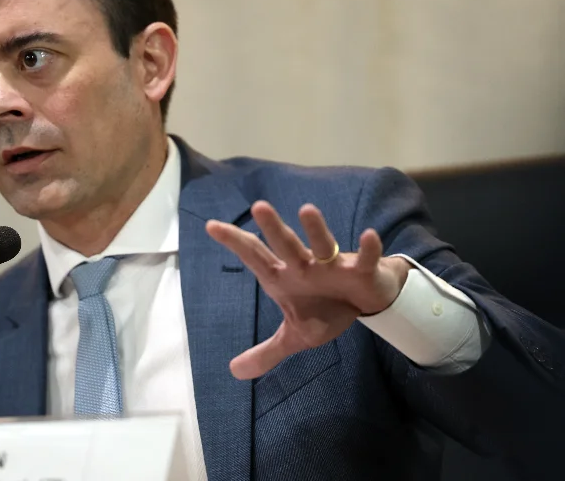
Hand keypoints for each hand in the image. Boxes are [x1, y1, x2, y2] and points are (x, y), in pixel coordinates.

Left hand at [206, 201, 411, 379]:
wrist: (364, 304)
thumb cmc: (325, 310)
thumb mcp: (294, 336)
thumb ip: (266, 352)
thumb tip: (234, 372)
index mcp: (283, 277)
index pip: (255, 257)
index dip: (235, 242)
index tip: (211, 226)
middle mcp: (304, 265)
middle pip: (286, 245)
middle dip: (273, 227)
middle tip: (258, 206)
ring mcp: (332, 266)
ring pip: (323, 244)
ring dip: (316, 229)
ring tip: (306, 210)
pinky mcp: (361, 271)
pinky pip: (365, 259)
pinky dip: (368, 249)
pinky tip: (369, 235)